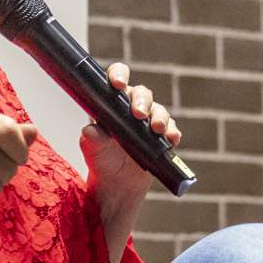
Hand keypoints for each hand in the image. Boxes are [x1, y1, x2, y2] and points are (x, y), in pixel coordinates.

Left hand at [79, 61, 182, 217]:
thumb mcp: (92, 151)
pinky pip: (171, 129)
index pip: (116, 79)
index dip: (119, 75)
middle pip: (142, 93)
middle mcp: (130, 108)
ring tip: (157, 129)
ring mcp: (148, 122)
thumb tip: (90, 130)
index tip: (118, 84)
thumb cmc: (101, 162)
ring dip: (160, 116)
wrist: (117, 187)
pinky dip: (172, 132)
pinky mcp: (161, 137)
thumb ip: (91, 139)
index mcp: (111, 104)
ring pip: (158, 109)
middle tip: (139, 114)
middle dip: (142, 101)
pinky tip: (171, 138)